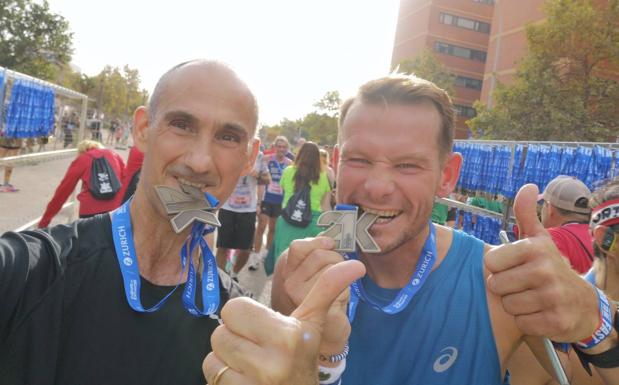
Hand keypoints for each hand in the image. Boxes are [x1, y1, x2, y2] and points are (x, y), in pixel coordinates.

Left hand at [202, 260, 365, 384]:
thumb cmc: (302, 359)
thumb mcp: (312, 325)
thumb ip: (325, 290)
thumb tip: (355, 265)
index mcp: (289, 336)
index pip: (234, 308)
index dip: (244, 317)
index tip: (262, 328)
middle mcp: (272, 362)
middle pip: (220, 332)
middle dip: (234, 337)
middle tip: (254, 346)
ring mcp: (254, 384)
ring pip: (212, 355)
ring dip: (227, 358)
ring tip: (249, 363)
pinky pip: (211, 375)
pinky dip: (223, 376)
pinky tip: (243, 378)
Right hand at [282, 237, 354, 354]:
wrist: (324, 337)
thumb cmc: (321, 302)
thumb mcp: (315, 272)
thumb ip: (318, 252)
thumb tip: (328, 235)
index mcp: (286, 270)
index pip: (299, 246)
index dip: (318, 243)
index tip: (330, 247)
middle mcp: (287, 282)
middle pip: (320, 254)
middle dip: (336, 260)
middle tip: (335, 277)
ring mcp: (299, 296)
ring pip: (332, 267)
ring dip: (342, 275)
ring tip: (334, 292)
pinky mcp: (315, 307)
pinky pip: (339, 284)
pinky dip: (345, 288)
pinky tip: (338, 301)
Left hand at [485, 184, 597, 341]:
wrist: (583, 304)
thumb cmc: (550, 268)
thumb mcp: (539, 240)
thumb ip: (526, 214)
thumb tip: (528, 186)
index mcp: (535, 249)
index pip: (489, 262)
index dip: (498, 268)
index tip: (513, 267)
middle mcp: (545, 270)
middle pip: (496, 285)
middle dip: (505, 289)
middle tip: (522, 286)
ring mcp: (552, 297)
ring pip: (508, 306)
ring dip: (516, 306)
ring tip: (531, 299)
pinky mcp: (555, 322)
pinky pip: (521, 324)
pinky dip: (527, 322)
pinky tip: (540, 314)